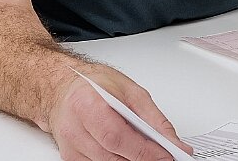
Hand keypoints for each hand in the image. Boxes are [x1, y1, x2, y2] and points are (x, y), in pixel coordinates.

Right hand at [41, 64, 192, 160]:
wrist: (64, 89)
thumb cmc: (95, 85)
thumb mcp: (131, 92)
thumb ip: (154, 119)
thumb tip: (173, 143)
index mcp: (87, 103)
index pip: (117, 136)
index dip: (143, 151)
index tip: (166, 155)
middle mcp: (73, 127)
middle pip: (111, 156)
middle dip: (141, 159)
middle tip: (162, 157)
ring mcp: (70, 146)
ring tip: (148, 154)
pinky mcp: (71, 158)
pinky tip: (129, 155)